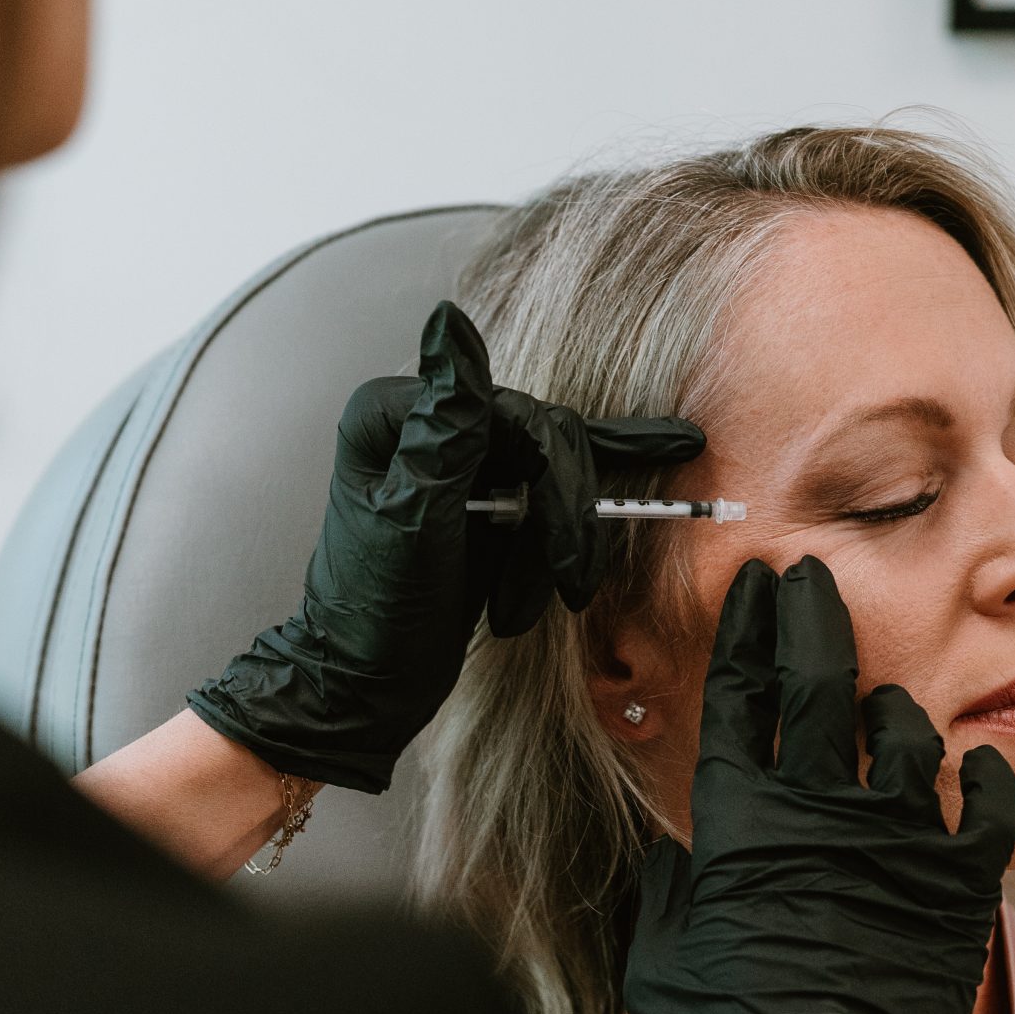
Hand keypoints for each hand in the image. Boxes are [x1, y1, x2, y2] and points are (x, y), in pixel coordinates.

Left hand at [187, 302, 703, 792]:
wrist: (363, 688)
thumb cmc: (375, 614)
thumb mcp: (416, 519)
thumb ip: (445, 426)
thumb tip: (450, 325)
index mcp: (397, 416)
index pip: (514, 416)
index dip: (557, 480)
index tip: (584, 540)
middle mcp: (426, 425)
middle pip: (539, 443)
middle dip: (561, 521)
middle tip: (573, 582)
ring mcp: (458, 462)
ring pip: (551, 475)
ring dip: (554, 547)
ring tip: (542, 602)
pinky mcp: (482, 501)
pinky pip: (547, 496)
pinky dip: (575, 520)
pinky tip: (651, 465)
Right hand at [623, 555, 1014, 1013]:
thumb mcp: (663, 959)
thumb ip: (670, 887)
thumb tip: (676, 853)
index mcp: (741, 822)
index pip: (742, 693)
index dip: (748, 629)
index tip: (756, 588)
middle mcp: (823, 810)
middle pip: (820, 678)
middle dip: (815, 612)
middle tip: (813, 579)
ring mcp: (901, 840)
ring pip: (905, 727)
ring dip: (891, 702)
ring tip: (883, 699)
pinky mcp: (962, 882)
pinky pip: (986, 799)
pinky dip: (982, 774)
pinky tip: (973, 767)